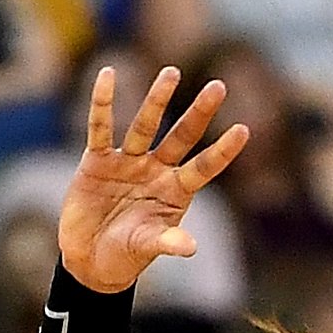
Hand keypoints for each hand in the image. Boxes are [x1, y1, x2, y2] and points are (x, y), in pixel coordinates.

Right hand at [55, 66, 248, 294]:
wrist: (89, 259)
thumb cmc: (125, 255)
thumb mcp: (147, 247)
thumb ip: (167, 242)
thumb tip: (191, 247)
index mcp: (175, 191)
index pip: (204, 166)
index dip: (222, 150)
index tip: (243, 130)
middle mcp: (156, 170)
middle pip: (181, 136)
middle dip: (198, 113)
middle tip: (219, 86)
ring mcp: (127, 163)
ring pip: (144, 126)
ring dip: (157, 99)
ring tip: (171, 72)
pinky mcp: (97, 161)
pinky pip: (100, 127)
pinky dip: (102, 103)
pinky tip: (107, 74)